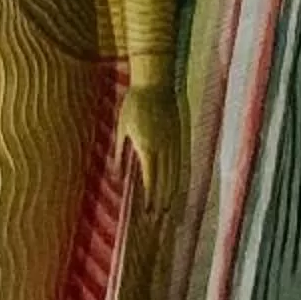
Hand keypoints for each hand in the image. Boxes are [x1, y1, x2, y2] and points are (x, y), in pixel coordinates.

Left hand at [115, 83, 180, 216]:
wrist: (156, 81)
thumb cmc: (134, 103)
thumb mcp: (121, 127)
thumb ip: (120, 152)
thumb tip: (118, 174)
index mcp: (147, 146)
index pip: (150, 178)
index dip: (150, 197)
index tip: (149, 213)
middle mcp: (164, 146)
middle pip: (165, 179)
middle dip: (162, 200)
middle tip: (161, 218)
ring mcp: (175, 139)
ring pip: (176, 171)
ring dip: (173, 191)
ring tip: (172, 207)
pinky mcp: (181, 133)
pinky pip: (182, 158)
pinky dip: (182, 174)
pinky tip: (181, 183)